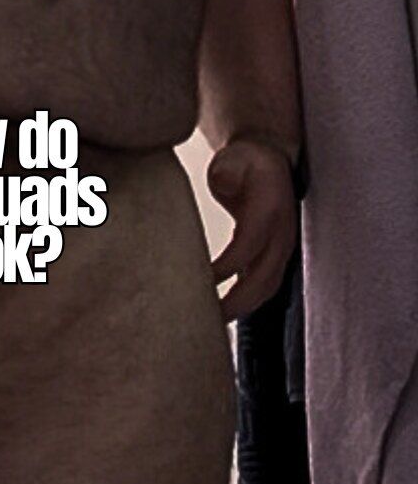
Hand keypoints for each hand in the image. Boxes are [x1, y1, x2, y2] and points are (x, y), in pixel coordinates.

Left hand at [208, 139, 296, 321]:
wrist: (269, 162)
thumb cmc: (245, 161)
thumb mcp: (234, 158)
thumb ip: (227, 170)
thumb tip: (223, 180)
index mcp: (270, 210)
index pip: (248, 246)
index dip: (227, 267)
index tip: (201, 280)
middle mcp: (281, 235)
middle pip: (264, 278)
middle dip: (237, 302)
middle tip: (206, 320)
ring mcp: (280, 248)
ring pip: (266, 288)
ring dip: (242, 308)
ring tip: (211, 325)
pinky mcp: (272, 257)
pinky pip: (262, 285)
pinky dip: (244, 302)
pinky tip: (219, 313)